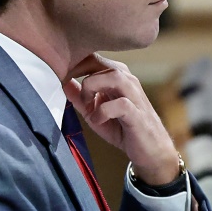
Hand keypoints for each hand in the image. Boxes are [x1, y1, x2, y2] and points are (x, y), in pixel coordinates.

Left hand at [63, 53, 179, 185]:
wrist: (150, 151)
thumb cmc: (123, 128)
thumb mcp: (94, 112)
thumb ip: (79, 97)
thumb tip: (63, 82)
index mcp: (116, 76)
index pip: (92, 59)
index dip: (74, 66)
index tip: (61, 80)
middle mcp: (127, 80)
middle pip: (99, 62)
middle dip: (81, 76)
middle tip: (76, 97)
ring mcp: (134, 95)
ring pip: (113, 76)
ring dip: (93, 88)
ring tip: (87, 106)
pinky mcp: (138, 113)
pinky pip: (121, 104)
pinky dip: (103, 111)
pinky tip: (98, 120)